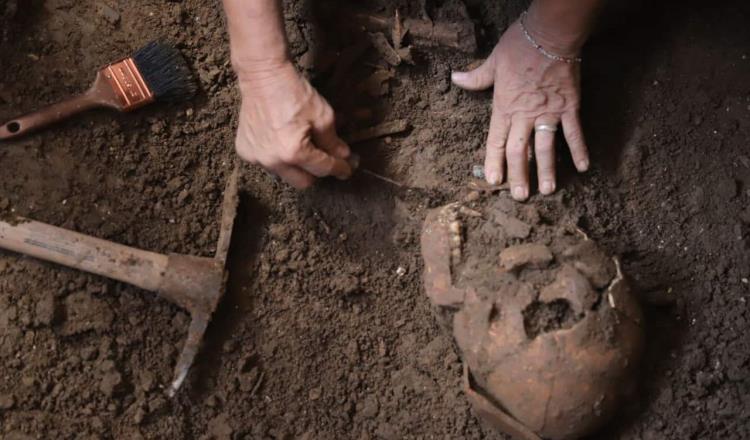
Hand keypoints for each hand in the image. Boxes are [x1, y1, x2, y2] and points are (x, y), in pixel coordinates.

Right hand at [235, 61, 351, 188]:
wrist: (262, 76)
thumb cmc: (293, 92)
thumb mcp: (323, 115)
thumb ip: (333, 141)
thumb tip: (342, 156)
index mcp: (293, 153)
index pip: (323, 169)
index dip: (339, 168)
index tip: (347, 169)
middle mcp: (273, 161)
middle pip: (303, 182)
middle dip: (317, 173)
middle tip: (325, 160)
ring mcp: (256, 158)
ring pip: (284, 174)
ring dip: (296, 166)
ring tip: (302, 148)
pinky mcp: (245, 151)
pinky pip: (267, 163)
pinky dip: (278, 157)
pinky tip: (282, 141)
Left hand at [452, 19, 588, 200]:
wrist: (550, 33)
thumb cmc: (520, 46)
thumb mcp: (493, 62)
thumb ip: (477, 77)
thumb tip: (456, 78)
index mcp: (504, 106)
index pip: (496, 141)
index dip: (494, 162)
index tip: (494, 181)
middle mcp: (525, 115)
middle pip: (519, 151)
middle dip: (519, 176)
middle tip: (520, 197)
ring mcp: (548, 112)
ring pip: (545, 148)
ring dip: (546, 171)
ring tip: (547, 191)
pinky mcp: (569, 107)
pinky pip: (574, 133)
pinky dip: (579, 150)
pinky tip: (583, 167)